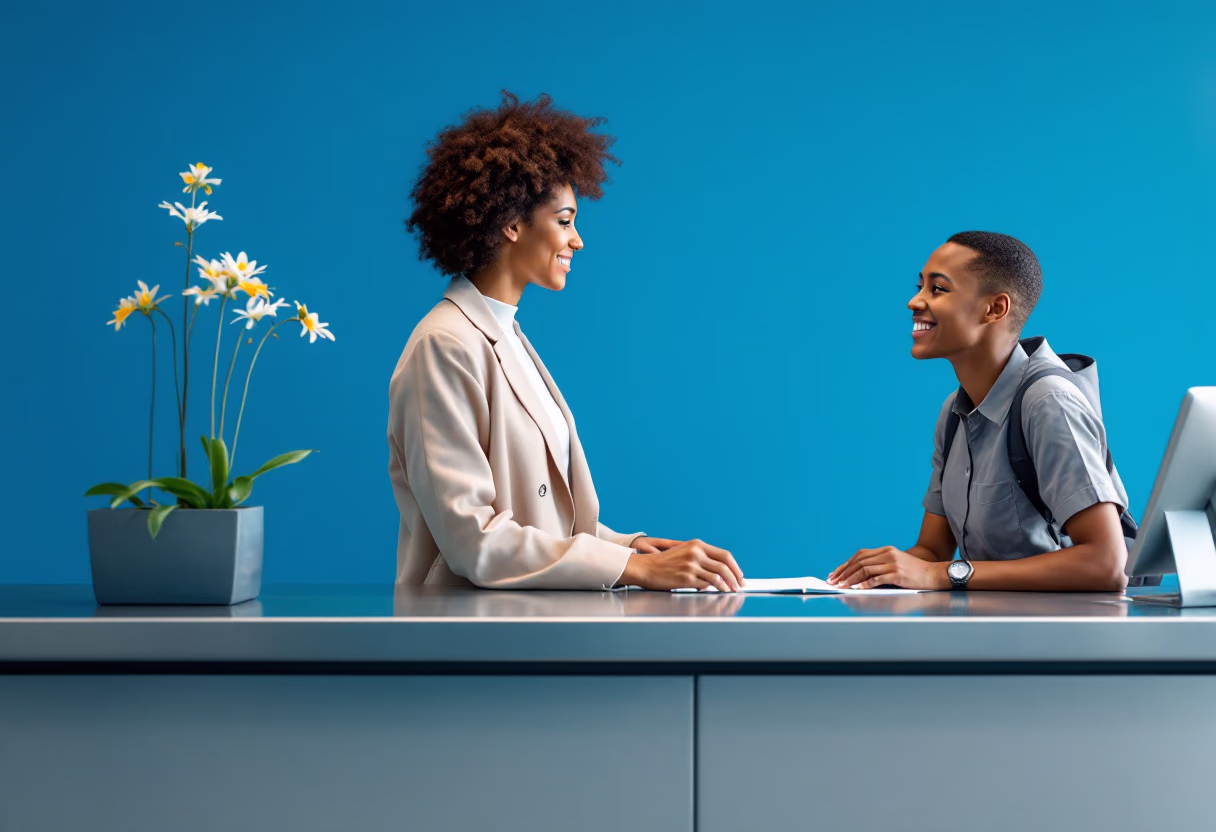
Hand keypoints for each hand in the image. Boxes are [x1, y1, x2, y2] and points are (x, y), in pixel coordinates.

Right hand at [620, 539, 744, 591]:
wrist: (646, 568)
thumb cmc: (665, 563)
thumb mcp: (684, 551)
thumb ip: (701, 557)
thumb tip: (721, 569)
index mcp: (696, 544)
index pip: (724, 555)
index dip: (735, 566)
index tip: (739, 575)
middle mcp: (695, 553)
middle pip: (725, 565)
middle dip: (736, 577)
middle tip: (739, 585)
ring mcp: (691, 565)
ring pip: (718, 576)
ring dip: (728, 586)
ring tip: (730, 591)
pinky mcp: (686, 578)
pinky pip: (707, 585)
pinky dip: (715, 589)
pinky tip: (717, 592)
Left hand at [827, 546, 949, 589]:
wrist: (935, 574)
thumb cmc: (914, 573)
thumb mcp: (896, 563)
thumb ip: (880, 566)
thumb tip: (858, 577)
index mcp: (886, 550)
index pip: (860, 555)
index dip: (846, 564)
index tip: (835, 574)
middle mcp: (888, 554)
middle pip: (859, 561)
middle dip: (844, 572)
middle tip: (833, 582)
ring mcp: (893, 563)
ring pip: (865, 570)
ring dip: (850, 579)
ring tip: (841, 587)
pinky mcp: (898, 574)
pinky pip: (877, 579)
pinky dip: (864, 584)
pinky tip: (856, 589)